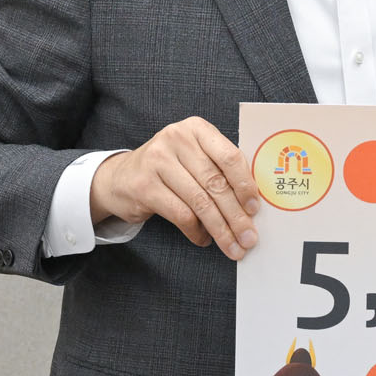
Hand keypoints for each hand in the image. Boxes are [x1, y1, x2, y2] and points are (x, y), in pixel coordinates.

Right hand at [88, 116, 261, 257]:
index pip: (229, 156)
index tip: (255, 209)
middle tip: (249, 238)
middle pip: (216, 183)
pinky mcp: (144, 186)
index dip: (245, 185)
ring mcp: (157, 161)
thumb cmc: (170, 168)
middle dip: (236, 216)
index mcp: (196, 129)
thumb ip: (220, 169)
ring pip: (200, 202)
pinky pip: (181, 214)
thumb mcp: (194, 156)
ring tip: (232, 246)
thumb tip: (252, 204)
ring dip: (220, 229)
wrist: (120, 177)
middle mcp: (176, 139)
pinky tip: (204, 239)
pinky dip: (196, 231)